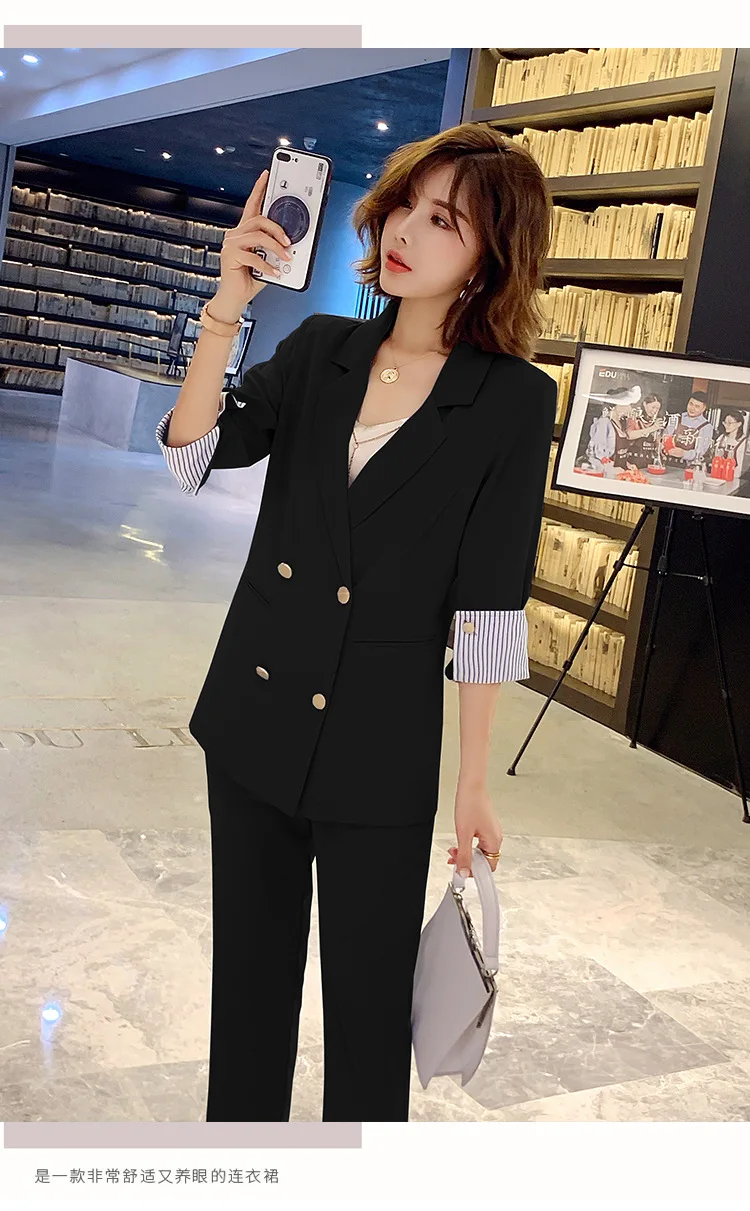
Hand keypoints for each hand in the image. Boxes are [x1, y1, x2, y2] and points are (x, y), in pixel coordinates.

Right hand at [217, 170, 292, 308]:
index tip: (266, 175)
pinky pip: (254, 256)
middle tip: (289, 242)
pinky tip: (274, 272)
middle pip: (258, 219)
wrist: (236, 297)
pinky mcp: (230, 256)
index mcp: (244, 231)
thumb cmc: (250, 278)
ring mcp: (231, 244)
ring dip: (276, 247)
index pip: (252, 205)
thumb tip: (292, 244)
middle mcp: (235, 234)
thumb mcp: (268, 260)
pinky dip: (268, 265)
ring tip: (286, 258)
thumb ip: (275, 249)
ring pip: (258, 236)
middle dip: (278, 229)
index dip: (259, 189)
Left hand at [448, 782, 502, 876]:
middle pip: (483, 860)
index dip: (474, 872)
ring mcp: (491, 831)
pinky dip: (468, 844)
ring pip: (480, 850)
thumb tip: (464, 872)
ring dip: (466, 852)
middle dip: (467, 861)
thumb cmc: (470, 804)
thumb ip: (463, 855)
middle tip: (454, 859)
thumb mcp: (463, 834)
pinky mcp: (486, 826)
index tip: (462, 872)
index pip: (488, 867)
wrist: (471, 786)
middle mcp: (495, 837)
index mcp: (494, 841)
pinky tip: (460, 841)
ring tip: (453, 850)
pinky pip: (479, 841)